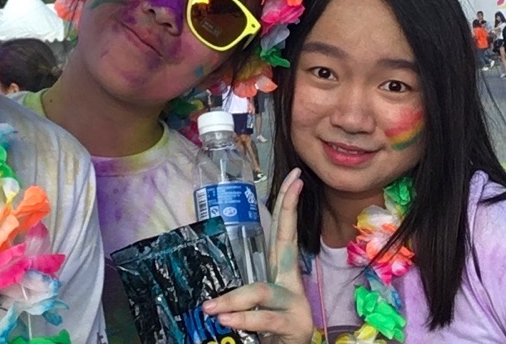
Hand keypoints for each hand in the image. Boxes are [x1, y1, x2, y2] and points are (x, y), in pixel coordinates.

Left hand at [202, 168, 313, 343]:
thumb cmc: (268, 330)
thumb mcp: (255, 302)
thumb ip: (240, 287)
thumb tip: (209, 274)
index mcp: (279, 272)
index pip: (282, 230)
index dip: (288, 202)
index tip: (296, 176)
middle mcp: (290, 282)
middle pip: (288, 237)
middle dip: (290, 207)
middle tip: (294, 183)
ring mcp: (295, 303)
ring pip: (261, 290)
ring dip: (234, 298)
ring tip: (210, 308)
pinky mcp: (294, 325)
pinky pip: (263, 318)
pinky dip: (242, 318)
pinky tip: (225, 319)